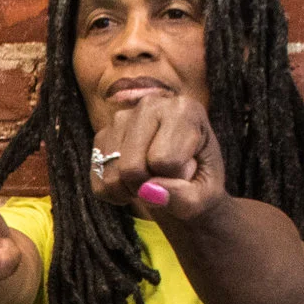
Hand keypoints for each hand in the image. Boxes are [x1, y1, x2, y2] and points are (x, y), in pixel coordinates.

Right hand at [89, 94, 228, 221]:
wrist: (185, 183)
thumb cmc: (200, 185)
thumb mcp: (204, 197)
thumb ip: (183, 197)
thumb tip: (147, 191)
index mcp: (185, 110)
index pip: (165, 161)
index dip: (175, 180)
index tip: (187, 172)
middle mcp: (150, 105)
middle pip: (132, 168)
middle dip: (147, 187)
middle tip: (164, 182)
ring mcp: (122, 118)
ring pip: (112, 176)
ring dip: (129, 192)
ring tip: (149, 182)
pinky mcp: (103, 135)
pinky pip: (98, 181)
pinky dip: (113, 193)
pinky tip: (131, 185)